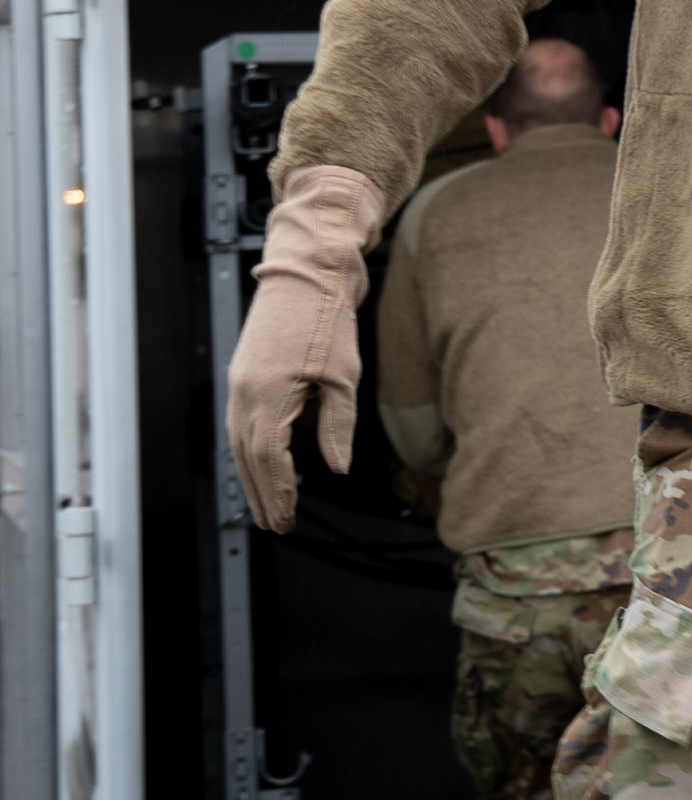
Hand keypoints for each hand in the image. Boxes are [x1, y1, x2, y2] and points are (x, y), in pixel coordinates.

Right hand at [226, 166, 384, 531]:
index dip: (278, 491)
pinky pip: (241, 424)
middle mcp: (244, 393)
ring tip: (266, 506)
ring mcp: (239, 383)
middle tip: (276, 526)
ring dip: (252, 477)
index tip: (288, 518)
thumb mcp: (344, 376)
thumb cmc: (327, 319)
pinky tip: (260, 466)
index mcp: (267, 395)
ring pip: (239, 443)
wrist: (307, 273)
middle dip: (262, 494)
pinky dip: (249, 451)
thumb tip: (337, 468)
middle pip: (247, 457)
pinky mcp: (243, 375)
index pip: (268, 458)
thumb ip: (338, 425)